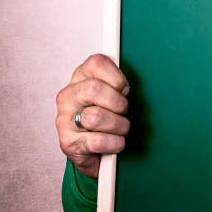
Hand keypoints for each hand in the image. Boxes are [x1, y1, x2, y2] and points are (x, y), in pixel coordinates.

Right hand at [55, 54, 129, 178]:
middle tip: (123, 112)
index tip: (124, 90)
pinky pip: (97, 141)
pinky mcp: (68, 143)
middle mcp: (68, 96)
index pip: (97, 62)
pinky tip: (115, 143)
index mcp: (81, 77)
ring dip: (118, 126)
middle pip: (94, 89)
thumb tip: (146, 72)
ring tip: (120, 130)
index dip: (117, 78)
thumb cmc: (107, 115)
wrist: (93, 149)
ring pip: (96, 117)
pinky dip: (114, 143)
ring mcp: (65, 119)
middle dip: (118, 103)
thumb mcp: (114, 92)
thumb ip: (120, 80)